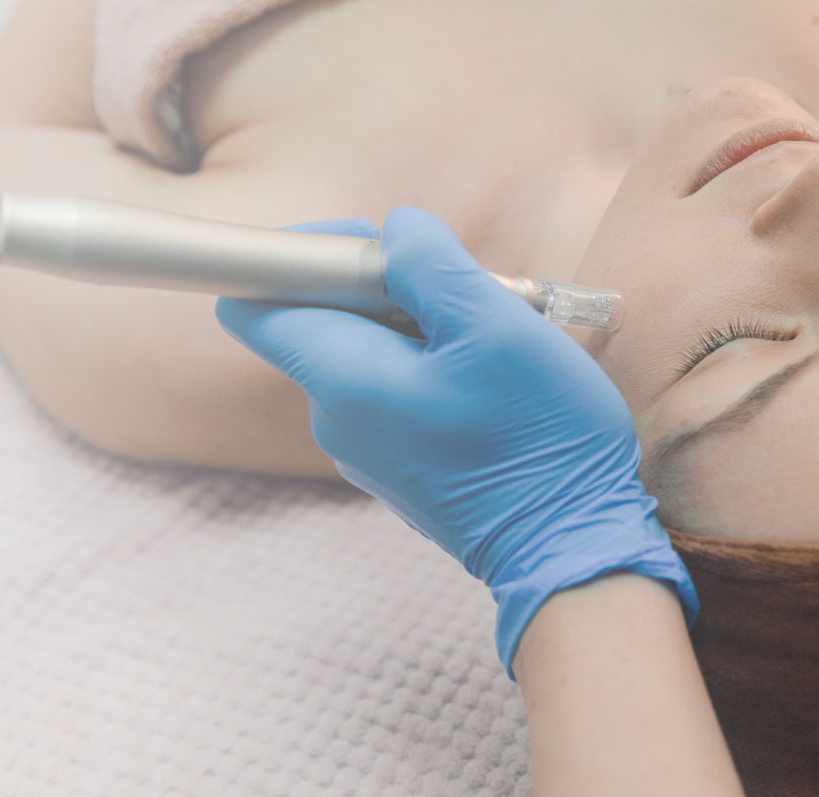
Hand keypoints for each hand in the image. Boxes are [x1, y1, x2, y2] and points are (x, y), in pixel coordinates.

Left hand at [216, 208, 697, 677]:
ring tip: (489, 346)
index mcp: (343, 378)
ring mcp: (361, 450)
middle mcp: (334, 419)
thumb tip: (395, 231)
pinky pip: (390, 393)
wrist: (568, 543)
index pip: (250, 302)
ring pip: (364, 355)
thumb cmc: (539, 436)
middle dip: (382, 288)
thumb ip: (430, 264)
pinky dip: (427, 370)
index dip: (301, 253)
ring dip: (416, 330)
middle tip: (463, 295)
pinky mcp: (393, 467)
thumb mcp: (496, 326)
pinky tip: (486, 386)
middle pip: (319, 320)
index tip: (374, 249)